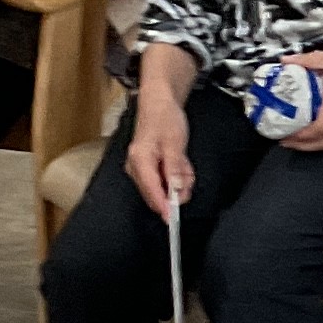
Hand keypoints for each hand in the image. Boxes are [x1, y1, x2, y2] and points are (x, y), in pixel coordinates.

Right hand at [127, 92, 194, 219]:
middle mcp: (136, 167)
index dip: (163, 206)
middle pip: (157, 193)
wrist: (159, 104)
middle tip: (186, 171)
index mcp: (140, 160)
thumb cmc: (164, 118)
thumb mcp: (175, 143)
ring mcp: (141, 169)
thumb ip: (175, 169)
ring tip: (181, 161)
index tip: (172, 219)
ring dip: (178, 179)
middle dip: (176, 187)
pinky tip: (178, 161)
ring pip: (164, 188)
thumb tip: (176, 191)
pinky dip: (176, 174)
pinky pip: (165, 181)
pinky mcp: (148, 169)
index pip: (151, 191)